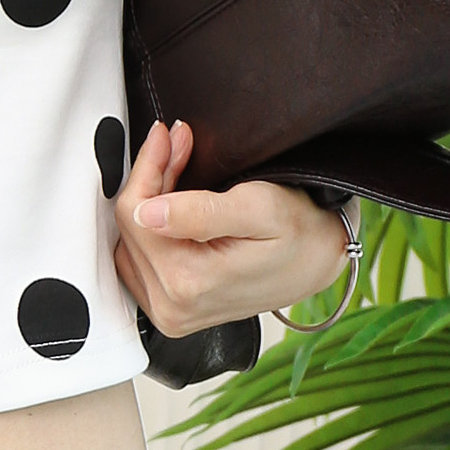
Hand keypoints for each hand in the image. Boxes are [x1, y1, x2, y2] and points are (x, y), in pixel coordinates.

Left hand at [113, 119, 360, 337]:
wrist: (318, 262)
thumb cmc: (299, 234)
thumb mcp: (258, 209)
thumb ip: (200, 212)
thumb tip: (147, 212)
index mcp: (187, 283)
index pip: (135, 213)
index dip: (149, 166)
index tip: (168, 136)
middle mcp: (171, 307)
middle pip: (130, 227)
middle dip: (150, 180)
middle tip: (178, 146)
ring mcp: (169, 313)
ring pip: (130, 241)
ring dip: (148, 202)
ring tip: (179, 175)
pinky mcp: (170, 310)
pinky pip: (137, 261)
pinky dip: (150, 229)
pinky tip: (174, 209)